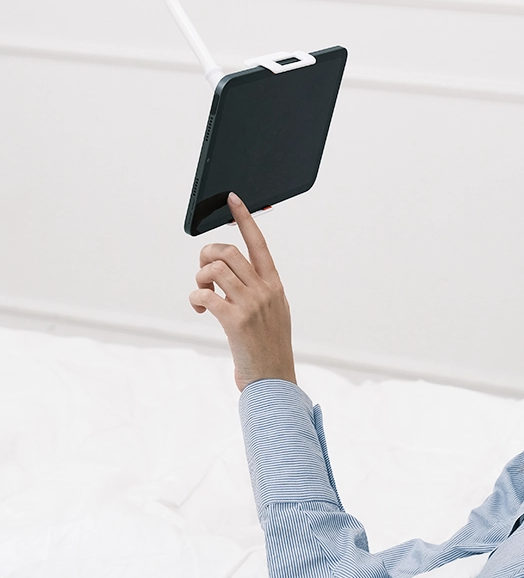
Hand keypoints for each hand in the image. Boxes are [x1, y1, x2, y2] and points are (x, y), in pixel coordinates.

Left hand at [189, 193, 295, 390]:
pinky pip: (205, 295)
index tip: (232, 199)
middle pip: (228, 251)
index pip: (258, 242)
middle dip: (206, 254)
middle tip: (203, 273)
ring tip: (202, 293)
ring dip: (199, 278)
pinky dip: (195, 298)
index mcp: (274, 284)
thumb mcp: (274, 312)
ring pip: (214, 269)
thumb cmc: (269, 347)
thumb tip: (229, 274)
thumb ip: (258, 290)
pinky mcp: (235, 320)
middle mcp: (265, 290)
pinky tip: (199, 309)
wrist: (273, 378)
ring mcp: (251, 304)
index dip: (244, 218)